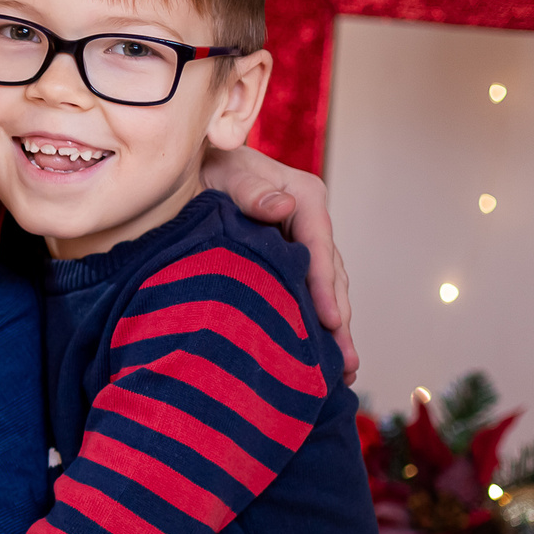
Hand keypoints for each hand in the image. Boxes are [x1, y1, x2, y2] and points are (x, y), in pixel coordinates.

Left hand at [201, 145, 357, 381]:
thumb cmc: (204, 162)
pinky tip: (318, 353)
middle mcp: (309, 220)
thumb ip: (249, 190)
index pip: (320, 248)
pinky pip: (304, 291)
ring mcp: (300, 241)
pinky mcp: (286, 257)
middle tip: (345, 366)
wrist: (189, 162)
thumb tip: (283, 206)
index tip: (330, 322)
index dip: (324, 287)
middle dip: (338, 321)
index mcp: (304, 197)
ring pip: (323, 289)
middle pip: (330, 276)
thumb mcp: (225, 171)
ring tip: (342, 371)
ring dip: (333, 329)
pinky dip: (312, 320)